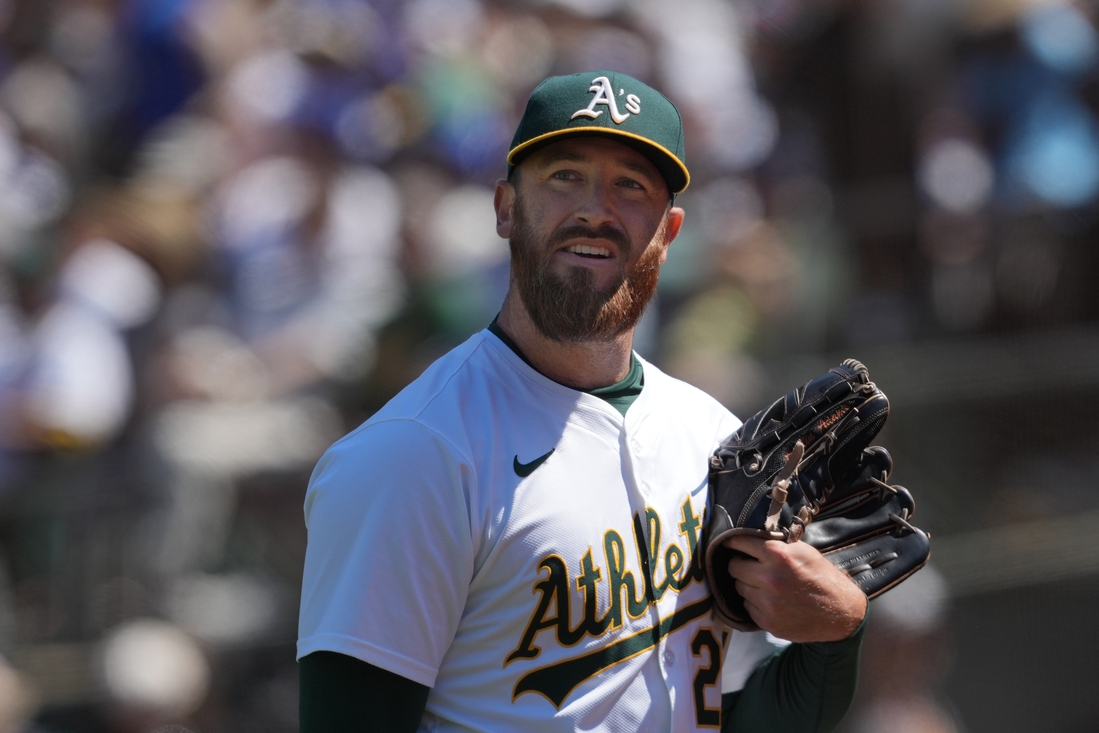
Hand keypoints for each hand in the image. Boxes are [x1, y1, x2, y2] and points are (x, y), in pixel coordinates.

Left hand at [724, 535, 866, 642]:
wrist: (841, 613)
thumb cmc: (822, 577)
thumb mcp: (804, 551)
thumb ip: (776, 543)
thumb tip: (749, 536)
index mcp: (779, 555)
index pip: (739, 542)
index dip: (734, 542)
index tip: (731, 543)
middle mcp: (770, 578)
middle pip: (733, 567)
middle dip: (740, 564)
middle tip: (751, 565)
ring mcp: (767, 603)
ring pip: (738, 587)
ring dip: (747, 584)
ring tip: (764, 584)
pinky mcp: (767, 622)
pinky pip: (747, 606)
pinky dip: (754, 602)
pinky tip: (770, 600)